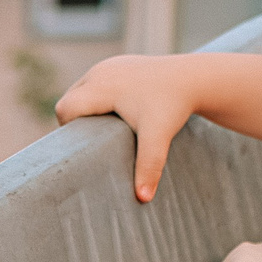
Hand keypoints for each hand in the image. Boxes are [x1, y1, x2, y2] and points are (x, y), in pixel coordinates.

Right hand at [56, 54, 203, 202]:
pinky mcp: (118, 64)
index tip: (86, 145)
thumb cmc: (174, 105)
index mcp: (102, 87)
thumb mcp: (158, 137)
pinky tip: (116, 112)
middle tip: (94, 142)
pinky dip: (98, 97)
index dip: (69, 129)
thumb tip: (143, 198)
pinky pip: (95, 82)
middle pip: (69, 98)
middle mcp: (101, 72)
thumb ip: (148, 166)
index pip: (66, 109)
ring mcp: (109, 65)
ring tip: (104, 129)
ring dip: (86, 107)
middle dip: (75, 120)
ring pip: (81, 89)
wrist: (194, 78)